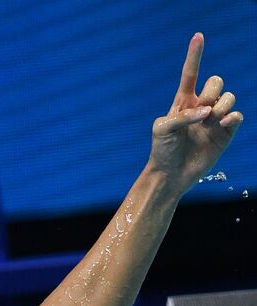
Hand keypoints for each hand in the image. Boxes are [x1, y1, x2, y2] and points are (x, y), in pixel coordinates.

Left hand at [149, 33, 241, 193]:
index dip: (195, 55)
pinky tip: (222, 124)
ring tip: (212, 120)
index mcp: (183, 102)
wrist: (170, 175)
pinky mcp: (225, 133)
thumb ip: (182, 115)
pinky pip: (237, 115)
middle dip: (212, 91)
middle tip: (203, 110)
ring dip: (222, 105)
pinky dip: (233, 116)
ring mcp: (214, 120)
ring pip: (229, 97)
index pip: (190, 73)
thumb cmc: (162, 151)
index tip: (198, 36)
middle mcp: (201, 107)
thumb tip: (207, 113)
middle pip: (216, 81)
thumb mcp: (162, 129)